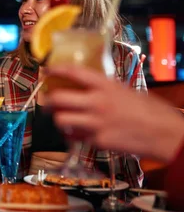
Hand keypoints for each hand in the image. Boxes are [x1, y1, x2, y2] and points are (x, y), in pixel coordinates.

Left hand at [45, 65, 183, 162]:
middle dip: (48, 99)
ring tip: (60, 116)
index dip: (56, 69)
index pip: (73, 72)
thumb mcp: (125, 90)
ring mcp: (96, 123)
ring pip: (61, 119)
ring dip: (57, 118)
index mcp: (106, 86)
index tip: (47, 70)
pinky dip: (70, 134)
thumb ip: (104, 88)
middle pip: (58, 98)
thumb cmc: (149, 111)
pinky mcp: (97, 141)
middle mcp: (97, 103)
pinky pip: (73, 136)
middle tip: (47, 100)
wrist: (166, 135)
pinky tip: (74, 131)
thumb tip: (85, 86)